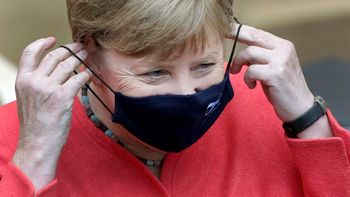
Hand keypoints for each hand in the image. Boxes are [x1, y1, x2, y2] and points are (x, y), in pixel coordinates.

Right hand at [12, 37, 90, 189]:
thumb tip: (51, 72)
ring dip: (80, 58)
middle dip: (69, 50)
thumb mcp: (27, 99)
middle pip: (54, 57)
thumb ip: (35, 83)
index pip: (30, 53)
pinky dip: (85, 75)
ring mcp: (48, 89)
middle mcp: (34, 81)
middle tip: (79, 47)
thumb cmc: (35, 124)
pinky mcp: (62, 97)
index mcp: (22, 80)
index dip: (42, 43)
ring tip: (86, 55)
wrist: (37, 144)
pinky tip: (89, 74)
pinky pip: (78, 79)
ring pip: (68, 66)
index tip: (53, 40)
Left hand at [229, 24, 314, 121]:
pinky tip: (252, 85)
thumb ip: (262, 57)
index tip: (227, 31)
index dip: (240, 31)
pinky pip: (251, 70)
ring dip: (240, 64)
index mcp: (283, 46)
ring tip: (242, 75)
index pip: (258, 33)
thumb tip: (243, 52)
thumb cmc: (283, 89)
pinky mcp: (275, 74)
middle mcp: (283, 49)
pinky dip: (247, 78)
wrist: (300, 108)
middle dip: (235, 40)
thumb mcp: (274, 67)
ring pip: (249, 53)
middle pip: (253, 37)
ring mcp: (280, 61)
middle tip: (223, 45)